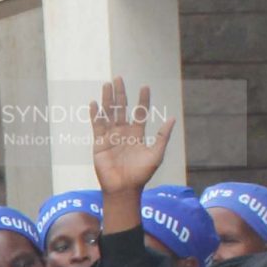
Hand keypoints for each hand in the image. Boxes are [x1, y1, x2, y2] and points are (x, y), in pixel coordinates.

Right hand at [88, 76, 176, 200]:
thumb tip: (172, 118)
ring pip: (108, 113)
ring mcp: (110, 136)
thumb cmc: (141, 174)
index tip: (145, 87)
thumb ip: (162, 136)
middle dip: (120, 93)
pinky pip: (97, 126)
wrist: (124, 188)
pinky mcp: (99, 143)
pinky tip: (94, 103)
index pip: (139, 112)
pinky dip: (95, 114)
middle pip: (121, 108)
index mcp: (137, 134)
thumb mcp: (156, 154)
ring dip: (108, 99)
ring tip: (107, 84)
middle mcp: (123, 132)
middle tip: (118, 78)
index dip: (142, 100)